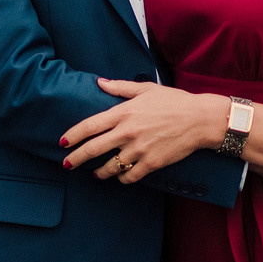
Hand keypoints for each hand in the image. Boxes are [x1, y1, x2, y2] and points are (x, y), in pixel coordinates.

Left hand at [61, 80, 230, 182]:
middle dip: (76, 158)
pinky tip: (121, 177)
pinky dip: (122, 178)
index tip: (62, 143)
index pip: (89, 126)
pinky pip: (129, 176)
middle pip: (92, 149)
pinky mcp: (151, 163)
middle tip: (67, 164)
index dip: (72, 135)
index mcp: (124, 113)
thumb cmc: (174, 102)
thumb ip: (120, 87)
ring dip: (100, 172)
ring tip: (97, 173)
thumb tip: (99, 82)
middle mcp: (127, 132)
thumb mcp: (146, 89)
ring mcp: (139, 150)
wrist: (200, 119)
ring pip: (109, 167)